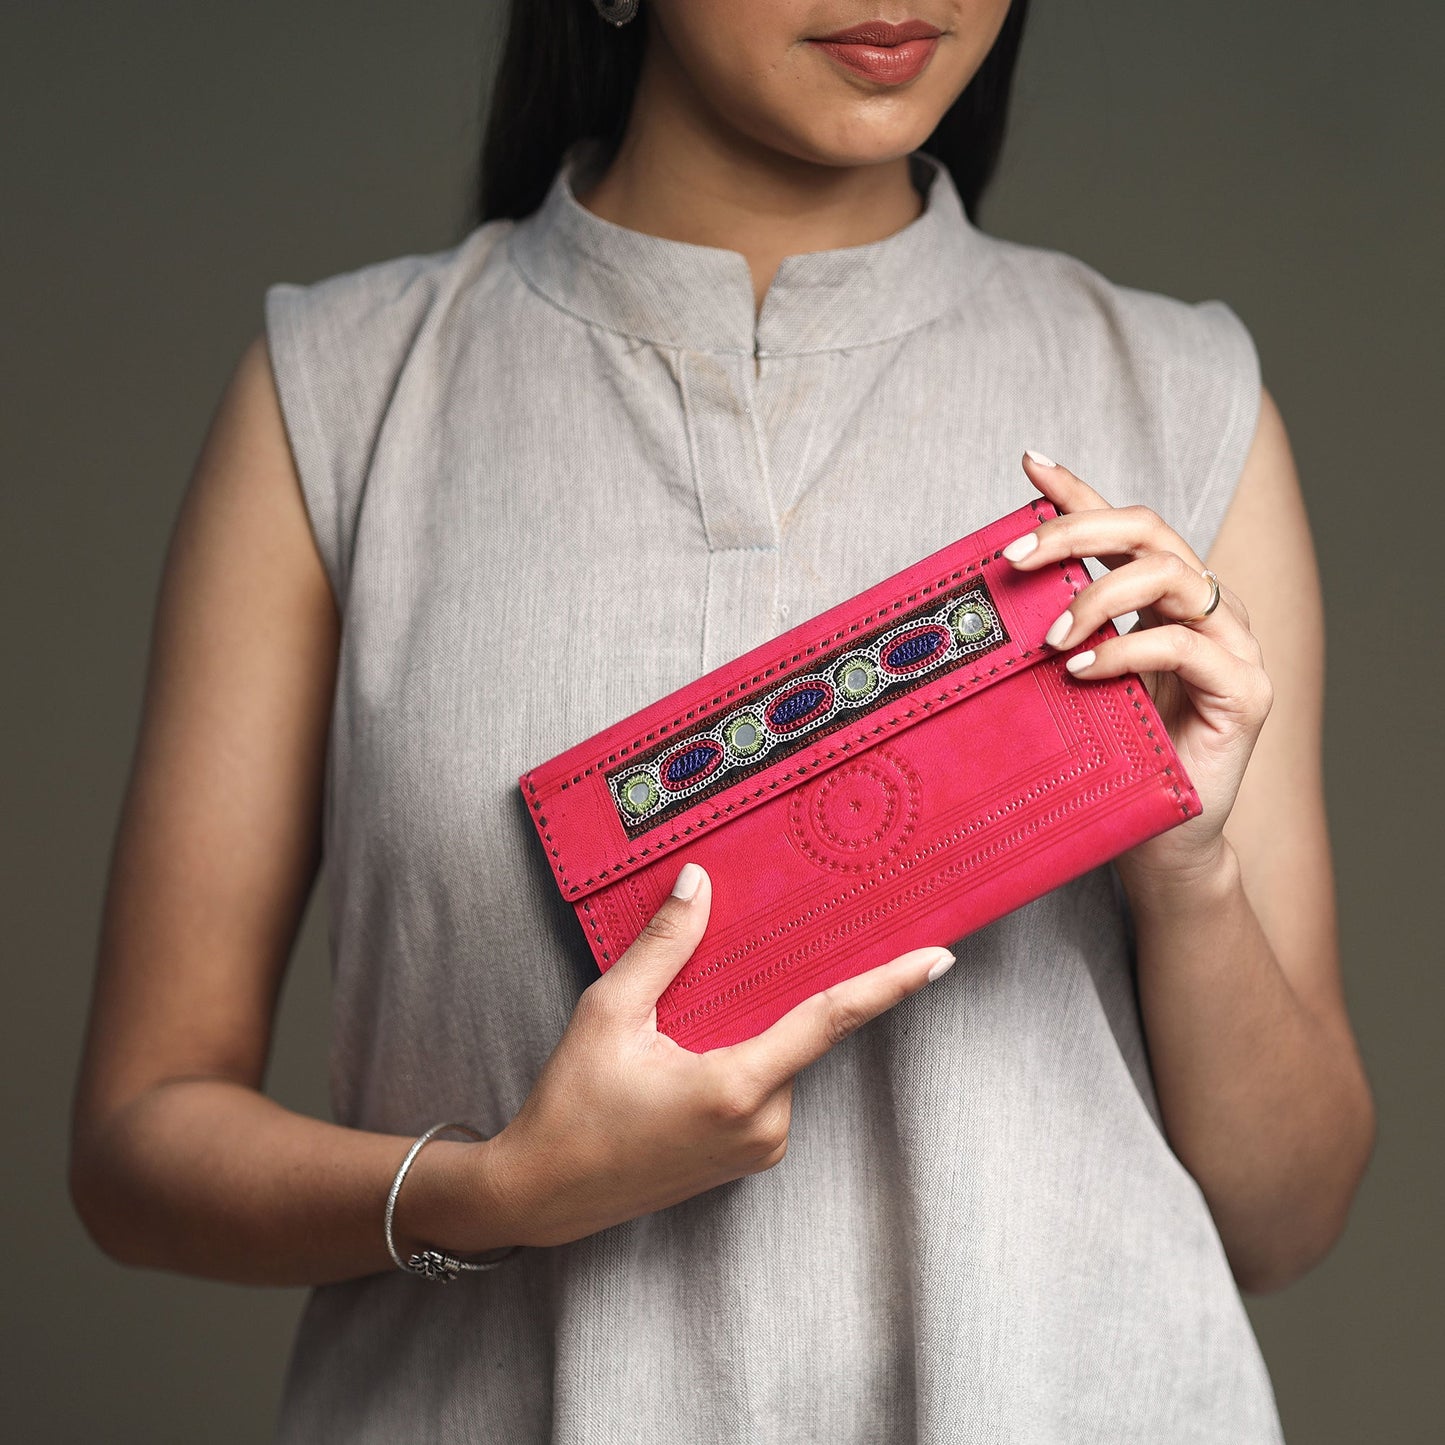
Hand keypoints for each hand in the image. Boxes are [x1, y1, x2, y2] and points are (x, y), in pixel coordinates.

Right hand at [465, 864, 953, 1248]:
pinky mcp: (749, 1158)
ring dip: (750, 1028)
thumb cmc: (572, 1107)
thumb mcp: (609, 1014)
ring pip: (780, 1057)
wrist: (545, 1193)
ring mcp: (760, 1148)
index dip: (890, 985)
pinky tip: (689, 1057)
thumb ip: (662, 947)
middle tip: (731, 977)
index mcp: (737, 1088)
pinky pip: (766, 1085)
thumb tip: (699, 884)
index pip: (830, 1020)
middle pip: (797, 1031)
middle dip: (776, 993)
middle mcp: (764, 1125)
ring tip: (677, 1036)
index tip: (939, 959)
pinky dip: (745, 1056)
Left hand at [1000, 450, 1273, 883]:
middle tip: (1013, 557)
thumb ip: (1054, 637)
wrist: (1160, 843)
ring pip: (1170, 576)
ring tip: (1050, 638)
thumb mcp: (1070, 686)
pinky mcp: (1246, 691)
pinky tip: (1082, 671)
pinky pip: (1185, 647)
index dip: (1077, 489)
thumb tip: (990, 598)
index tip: (1028, 462)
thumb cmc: (1114, 760)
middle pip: (1148, 531)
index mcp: (1162, 600)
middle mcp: (1205, 609)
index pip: (1120, 525)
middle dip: (1075, 530)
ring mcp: (1233, 646)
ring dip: (1099, 595)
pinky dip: (1126, 652)